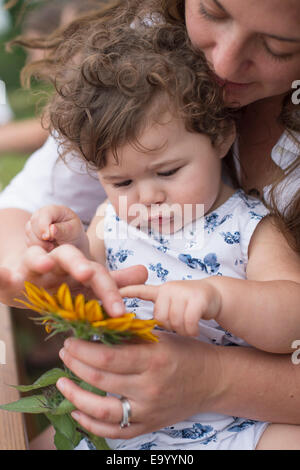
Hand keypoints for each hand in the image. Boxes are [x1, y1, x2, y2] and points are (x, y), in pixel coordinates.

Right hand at [1, 244, 147, 313]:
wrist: (25, 274)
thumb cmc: (59, 281)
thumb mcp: (84, 283)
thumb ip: (112, 281)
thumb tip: (145, 272)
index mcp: (76, 266)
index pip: (97, 273)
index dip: (109, 289)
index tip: (120, 311)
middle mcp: (56, 262)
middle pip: (70, 258)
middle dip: (79, 265)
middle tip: (87, 273)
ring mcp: (31, 267)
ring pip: (36, 257)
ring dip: (40, 258)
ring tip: (44, 262)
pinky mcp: (9, 278)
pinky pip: (1, 276)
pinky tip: (1, 274)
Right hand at [25, 205, 88, 254]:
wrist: (70, 245)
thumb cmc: (74, 236)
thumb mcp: (73, 233)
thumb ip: (62, 230)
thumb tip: (51, 229)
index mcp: (56, 210)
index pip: (45, 213)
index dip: (43, 225)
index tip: (47, 237)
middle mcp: (43, 213)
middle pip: (34, 221)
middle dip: (41, 236)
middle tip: (51, 246)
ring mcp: (35, 222)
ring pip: (29, 231)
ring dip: (38, 242)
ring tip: (51, 247)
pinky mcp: (30, 232)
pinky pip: (27, 239)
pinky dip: (36, 246)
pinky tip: (46, 248)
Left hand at [56, 331, 221, 439]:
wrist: (212, 380)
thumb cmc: (185, 352)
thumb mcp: (160, 336)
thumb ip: (129, 335)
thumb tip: (96, 330)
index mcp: (153, 358)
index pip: (107, 356)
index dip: (82, 350)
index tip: (70, 342)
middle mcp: (149, 387)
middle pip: (100, 380)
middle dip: (75, 365)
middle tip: (64, 354)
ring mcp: (148, 410)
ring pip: (102, 410)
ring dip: (75, 397)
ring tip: (62, 382)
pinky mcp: (148, 425)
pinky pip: (114, 431)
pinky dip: (91, 423)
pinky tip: (77, 410)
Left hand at [120, 280, 221, 335]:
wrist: (216, 295)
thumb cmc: (191, 304)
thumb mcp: (171, 303)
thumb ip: (157, 311)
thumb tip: (132, 331)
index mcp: (160, 291)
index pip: (140, 290)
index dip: (126, 292)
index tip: (109, 297)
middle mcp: (169, 288)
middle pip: (160, 318)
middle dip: (170, 327)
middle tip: (178, 327)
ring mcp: (183, 291)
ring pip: (174, 321)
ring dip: (182, 330)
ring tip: (188, 327)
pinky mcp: (198, 297)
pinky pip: (188, 322)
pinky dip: (192, 330)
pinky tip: (195, 330)